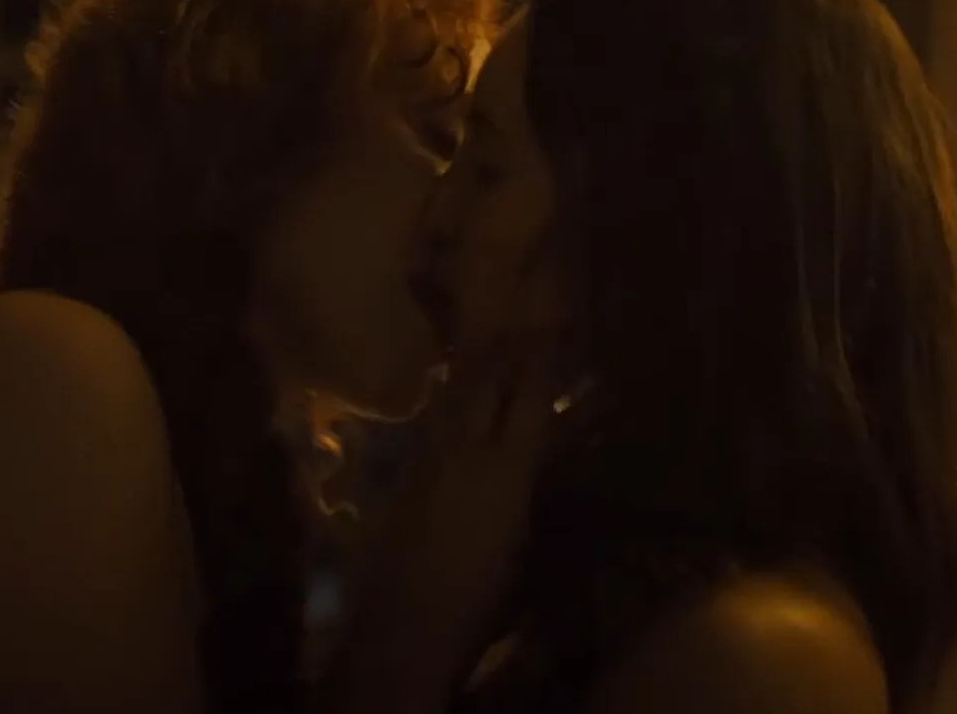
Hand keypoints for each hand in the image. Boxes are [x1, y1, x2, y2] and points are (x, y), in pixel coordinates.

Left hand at [321, 327, 568, 713]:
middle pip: (484, 384)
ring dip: (472, 373)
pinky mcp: (401, 478)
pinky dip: (449, 406)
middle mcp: (463, 453)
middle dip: (504, 353)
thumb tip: (543, 462)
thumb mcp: (526, 551)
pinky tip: (454, 403)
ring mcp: (426, 461)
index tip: (554, 334)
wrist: (404, 628)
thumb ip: (534, 497)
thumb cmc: (482, 603)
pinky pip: (432, 426)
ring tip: (488, 349)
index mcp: (505, 472)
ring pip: (452, 400)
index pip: (529, 401)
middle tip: (520, 328)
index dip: (543, 365)